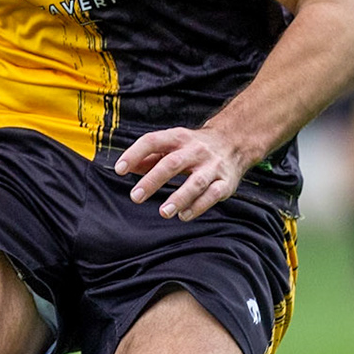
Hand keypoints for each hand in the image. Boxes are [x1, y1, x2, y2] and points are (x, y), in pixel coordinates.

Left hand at [115, 125, 248, 222]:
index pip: (152, 141)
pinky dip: (198, 206)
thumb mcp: (171, 145)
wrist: (234, 142)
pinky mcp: (225, 182)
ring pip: (196, 182)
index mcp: (178, 138)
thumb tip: (123, 167)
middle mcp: (195, 150)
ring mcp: (212, 167)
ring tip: (163, 212)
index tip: (119, 169)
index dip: (134, 154)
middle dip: (152, 181)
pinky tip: (183, 215)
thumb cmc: (193, 147)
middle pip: (172, 164)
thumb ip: (148, 157)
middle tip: (135, 196)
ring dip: (178, 198)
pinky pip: (213, 195)